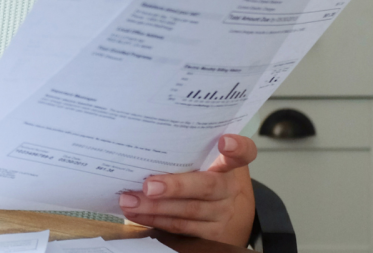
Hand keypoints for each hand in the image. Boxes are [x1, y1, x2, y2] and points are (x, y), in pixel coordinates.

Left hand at [117, 134, 256, 246]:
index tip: (225, 141)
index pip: (243, 153)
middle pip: (206, 187)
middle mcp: (229, 189)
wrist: (230, 213)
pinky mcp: (211, 234)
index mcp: (230, 166)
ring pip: (188, 210)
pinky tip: (135, 213)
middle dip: (175, 187)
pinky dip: (155, 220)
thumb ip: (189, 150)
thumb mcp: (210, 161)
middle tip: (148, 186)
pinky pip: (180, 227)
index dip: (237, 148)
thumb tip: (144, 139)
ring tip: (129, 200)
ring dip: (155, 207)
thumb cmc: (210, 177)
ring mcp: (222, 213)